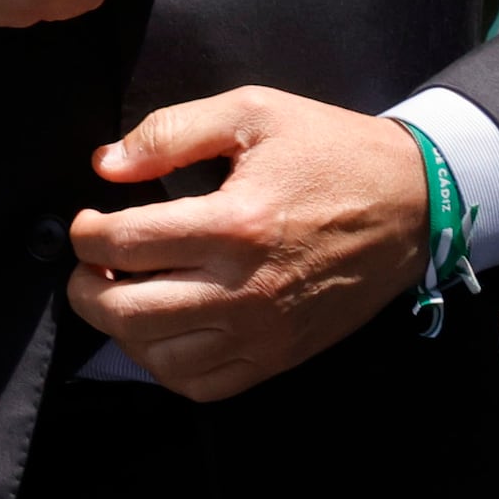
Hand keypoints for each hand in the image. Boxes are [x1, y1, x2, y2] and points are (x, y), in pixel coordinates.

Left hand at [67, 90, 433, 402]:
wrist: (414, 203)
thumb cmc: (331, 151)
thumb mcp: (254, 112)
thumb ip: (172, 131)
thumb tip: (107, 164)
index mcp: (236, 222)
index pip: (124, 243)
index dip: (84, 231)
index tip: (88, 219)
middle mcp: (245, 288)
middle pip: (127, 312)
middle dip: (86, 287)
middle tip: (91, 262)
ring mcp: (264, 332)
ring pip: (157, 357)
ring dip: (121, 328)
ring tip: (122, 292)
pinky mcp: (280, 357)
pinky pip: (202, 385)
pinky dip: (165, 365)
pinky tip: (162, 330)